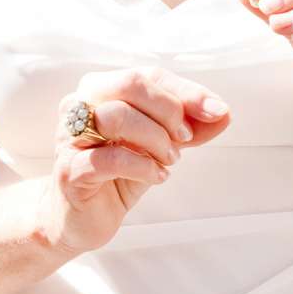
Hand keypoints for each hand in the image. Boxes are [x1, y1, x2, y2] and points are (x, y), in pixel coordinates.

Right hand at [43, 69, 229, 257]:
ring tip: (169, 160)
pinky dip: (143, 166)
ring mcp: (70, 138)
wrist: (82, 218)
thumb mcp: (160, 145)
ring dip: (156, 139)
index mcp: (101, 89)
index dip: (187, 92)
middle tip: (184, 139)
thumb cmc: (119, 174)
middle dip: (169, 110)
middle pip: (130, 84)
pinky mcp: (69, 171)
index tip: (216, 112)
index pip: (149, 75)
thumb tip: (223, 113)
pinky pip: (109, 159)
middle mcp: (79, 105)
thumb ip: (189, 127)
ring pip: (117, 117)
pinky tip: (156, 176)